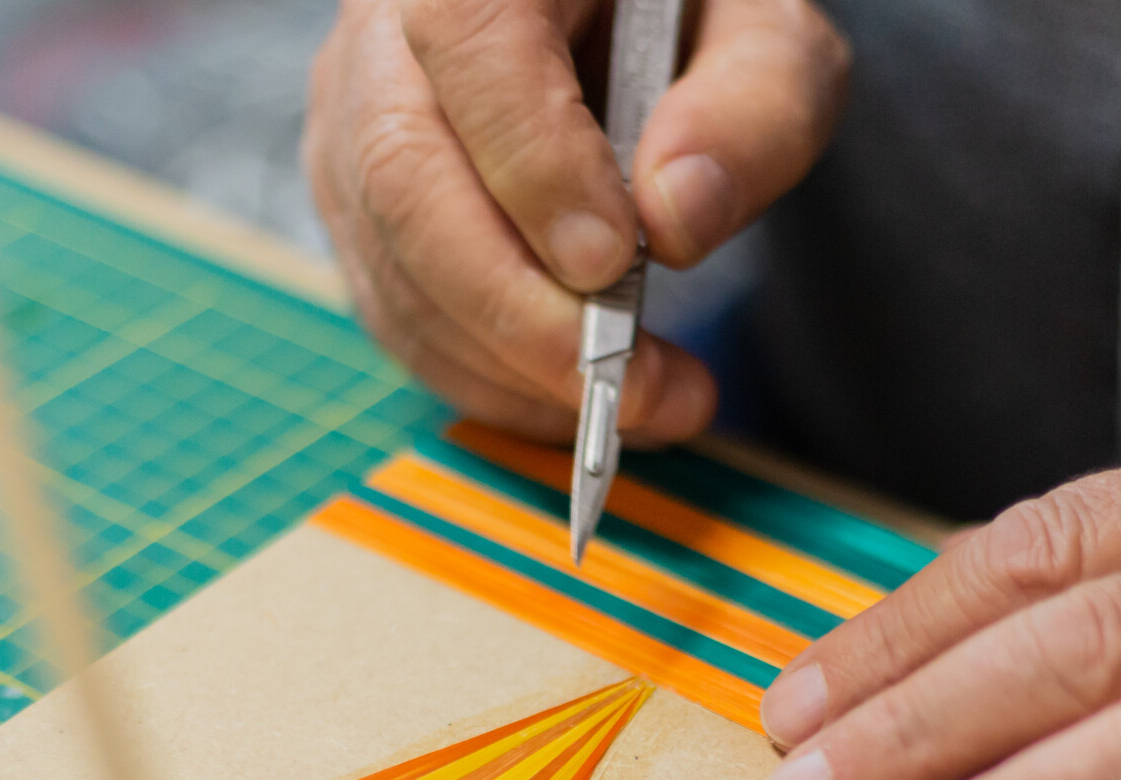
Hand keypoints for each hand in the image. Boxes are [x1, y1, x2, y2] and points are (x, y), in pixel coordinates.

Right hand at [304, 0, 847, 440]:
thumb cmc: (691, 19)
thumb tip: (676, 220)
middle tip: (638, 383)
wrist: (632, 23)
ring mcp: (354, 117)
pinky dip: (486, 378)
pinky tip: (576, 394)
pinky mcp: (356, 201)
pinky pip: (396, 311)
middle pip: (405, 179)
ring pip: (392, 265)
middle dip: (521, 313)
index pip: (474, 52)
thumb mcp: (766, 37)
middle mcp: (387, 27)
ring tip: (641, 399)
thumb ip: (752, 110)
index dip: (536, 173)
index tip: (616, 265)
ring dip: (511, 367)